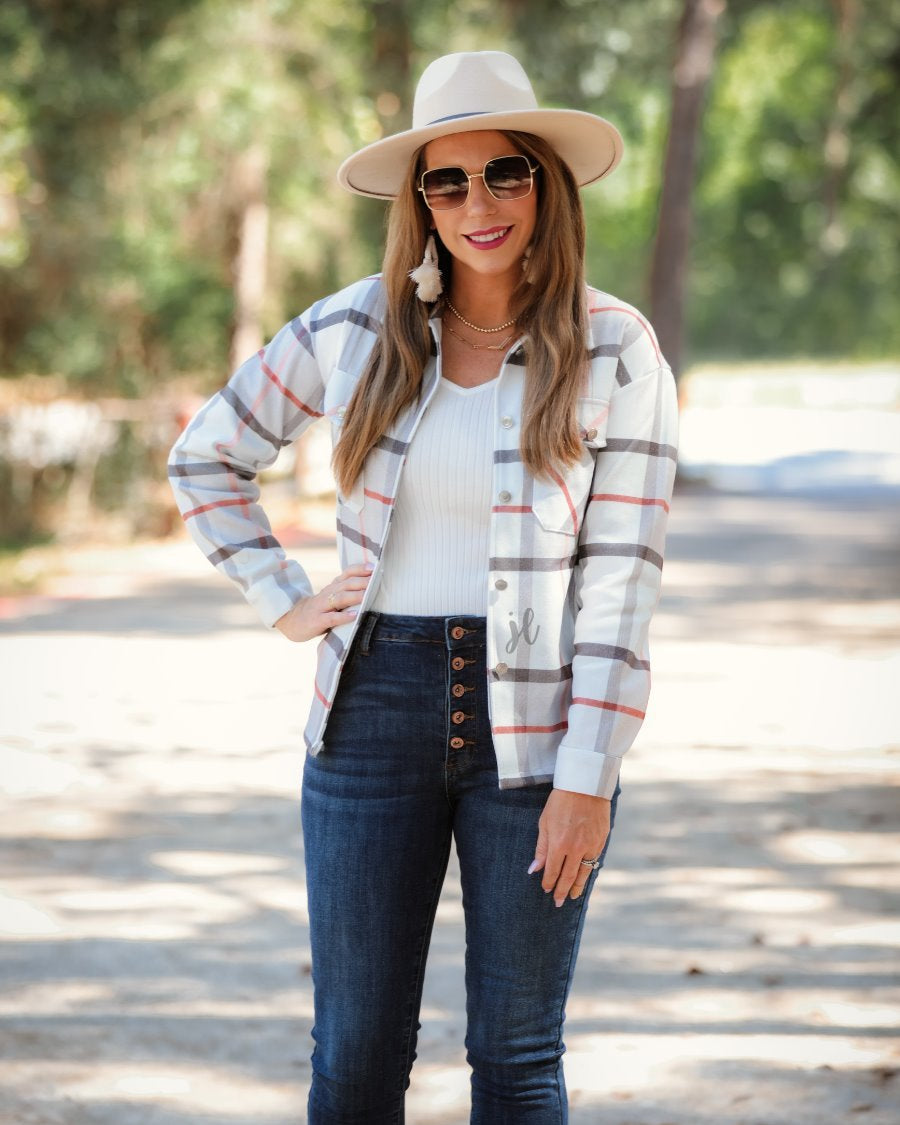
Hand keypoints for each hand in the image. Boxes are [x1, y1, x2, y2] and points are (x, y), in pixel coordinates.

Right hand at [274, 563, 373, 641]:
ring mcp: (322, 606)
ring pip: (340, 598)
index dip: (360, 569)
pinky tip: (354, 615)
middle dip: (362, 582)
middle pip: (347, 584)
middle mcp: (328, 593)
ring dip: (355, 596)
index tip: (375, 567)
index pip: (347, 573)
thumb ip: (348, 592)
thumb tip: (374, 587)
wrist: (292, 620)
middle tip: (377, 580)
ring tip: (368, 595)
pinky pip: (332, 618)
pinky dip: (343, 616)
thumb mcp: (332, 597)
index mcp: (333, 586)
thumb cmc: (320, 609)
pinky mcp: (317, 620)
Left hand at [529, 788, 610, 906]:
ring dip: (577, 886)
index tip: (546, 890)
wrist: (585, 785)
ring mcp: (591, 845)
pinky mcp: (601, 840)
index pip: (552, 871)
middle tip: (558, 903)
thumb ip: (541, 848)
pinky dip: (589, 871)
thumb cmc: (560, 802)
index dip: (549, 882)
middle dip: (562, 891)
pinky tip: (584, 877)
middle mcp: (576, 848)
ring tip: (572, 896)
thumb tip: (534, 869)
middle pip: (568, 876)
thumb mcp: (545, 822)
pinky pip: (594, 861)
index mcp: (559, 844)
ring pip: (584, 872)